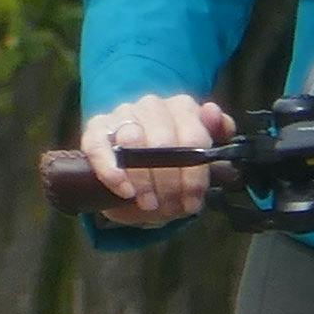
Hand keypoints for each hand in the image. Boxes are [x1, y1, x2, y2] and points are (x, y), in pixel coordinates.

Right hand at [79, 92, 228, 226]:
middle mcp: (152, 106)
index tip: (192, 202)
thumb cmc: (171, 165)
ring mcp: (123, 114)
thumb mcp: (198, 156)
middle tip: (170, 207)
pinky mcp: (96, 129)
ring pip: (132, 141)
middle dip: (169, 182)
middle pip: (164, 141)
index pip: (193, 137)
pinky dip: (112, 171)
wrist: (135, 173)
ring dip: (143, 179)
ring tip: (149, 204)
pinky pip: (99, 146)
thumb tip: (214, 114)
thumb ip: (216, 133)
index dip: (194, 176)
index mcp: (183, 107)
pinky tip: (124, 190)